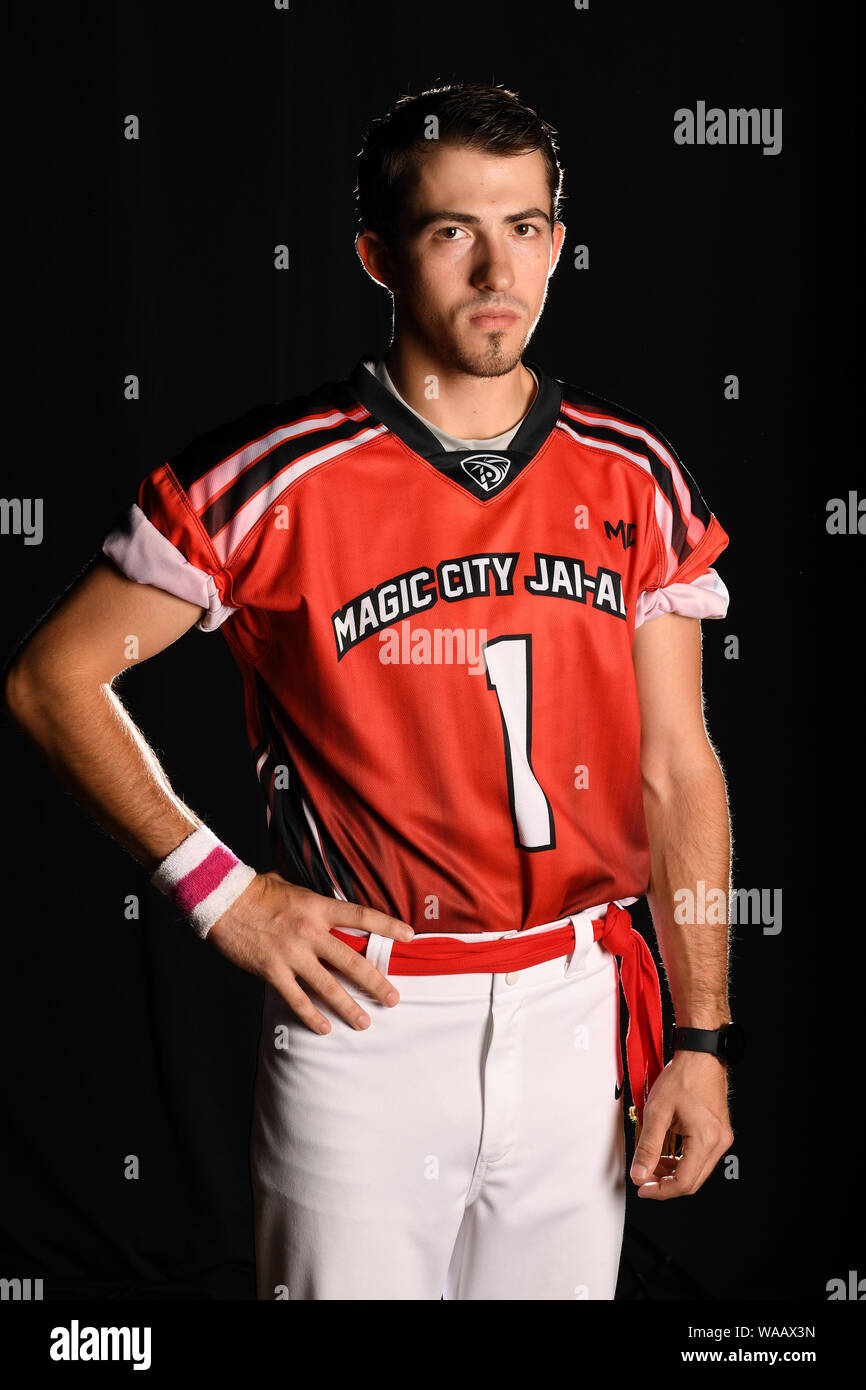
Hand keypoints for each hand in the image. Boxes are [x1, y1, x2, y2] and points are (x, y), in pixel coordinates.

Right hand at [205, 871, 413, 1034]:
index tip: (409, 935)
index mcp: (318, 907)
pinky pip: (297, 998)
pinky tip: (325, 1027)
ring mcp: (291, 954)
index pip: (361, 916)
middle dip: (376, 982)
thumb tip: (332, 910)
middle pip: (352, 961)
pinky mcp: (272, 971)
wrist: (222, 900)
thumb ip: (316, 903)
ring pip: (328, 986)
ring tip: (364, 1022)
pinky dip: (312, 1015)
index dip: (388, 926)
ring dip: (349, 1006)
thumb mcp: (293, 888)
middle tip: (393, 999)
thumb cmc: (257, 890)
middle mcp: (310, 932)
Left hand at [629, 1051, 733, 1198]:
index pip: (684, 1182)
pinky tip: (667, 1155)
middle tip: (644, 1177)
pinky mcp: (719, 1134)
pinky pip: (701, 1158)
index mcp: (706, 1139)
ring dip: (673, 1173)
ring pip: (697, 1171)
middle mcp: (719, 1143)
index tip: (642, 1187)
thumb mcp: (657, 1112)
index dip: (660, 1190)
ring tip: (652, 1164)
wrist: (700, 1057)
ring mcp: (722, 1138)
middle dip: (665, 1183)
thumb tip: (639, 1173)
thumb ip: (647, 1146)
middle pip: (692, 1181)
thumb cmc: (682, 1077)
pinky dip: (683, 1161)